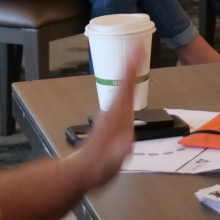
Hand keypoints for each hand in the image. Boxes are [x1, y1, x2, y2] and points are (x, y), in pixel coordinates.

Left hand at [68, 53, 139, 190]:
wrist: (82, 172)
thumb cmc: (96, 168)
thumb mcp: (107, 165)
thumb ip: (116, 155)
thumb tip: (125, 145)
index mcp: (113, 120)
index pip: (124, 91)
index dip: (130, 72)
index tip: (136, 54)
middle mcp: (111, 113)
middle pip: (123, 84)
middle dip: (131, 65)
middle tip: (138, 47)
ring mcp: (111, 114)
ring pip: (122, 88)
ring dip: (129, 71)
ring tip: (136, 56)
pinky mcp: (112, 118)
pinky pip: (122, 95)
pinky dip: (127, 83)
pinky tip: (131, 78)